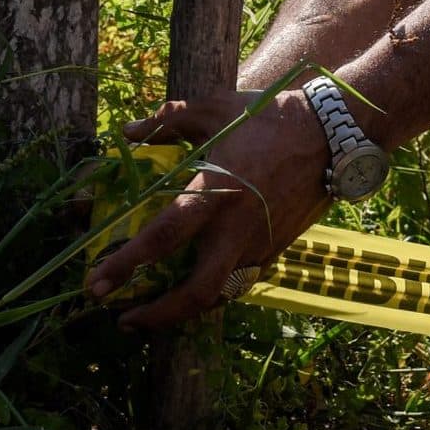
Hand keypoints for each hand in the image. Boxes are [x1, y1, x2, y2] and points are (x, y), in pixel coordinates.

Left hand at [84, 89, 332, 329]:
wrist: (333, 132)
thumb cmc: (270, 116)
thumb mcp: (215, 108)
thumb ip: (168, 120)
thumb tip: (128, 131)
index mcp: (216, 192)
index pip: (164, 237)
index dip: (127, 265)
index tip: (96, 285)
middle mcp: (237, 226)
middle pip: (197, 292)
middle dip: (158, 316)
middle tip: (126, 320)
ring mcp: (260, 242)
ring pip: (220, 294)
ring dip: (184, 310)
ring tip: (156, 310)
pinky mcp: (276, 247)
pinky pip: (239, 279)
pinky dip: (214, 289)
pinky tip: (195, 282)